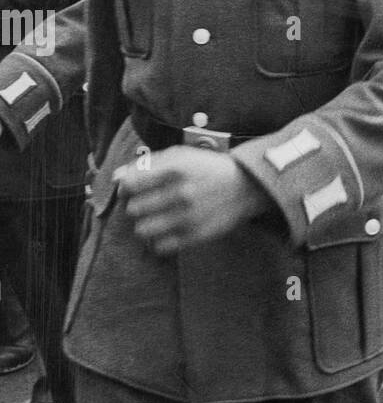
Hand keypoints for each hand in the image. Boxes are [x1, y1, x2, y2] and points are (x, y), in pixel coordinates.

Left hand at [114, 146, 268, 255]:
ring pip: (143, 230)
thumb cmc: (207, 168)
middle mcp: (181, 193)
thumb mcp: (180, 156)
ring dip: (144, 225)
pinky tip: (167, 230)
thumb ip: (147, 164)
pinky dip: (158, 240)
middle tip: (148, 203)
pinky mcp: (196, 236)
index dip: (126, 187)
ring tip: (155, 218)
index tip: (134, 188)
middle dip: (137, 206)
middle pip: (133, 209)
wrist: (245, 186)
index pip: (129, 184)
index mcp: (175, 169)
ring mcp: (189, 217)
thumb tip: (115, 178)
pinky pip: (160, 246)